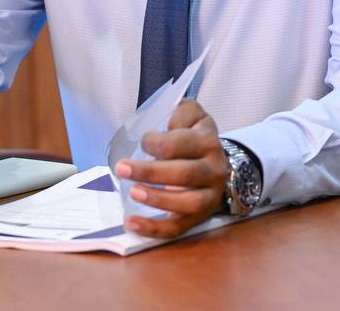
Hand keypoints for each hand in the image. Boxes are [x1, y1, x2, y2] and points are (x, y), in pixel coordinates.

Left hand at [113, 98, 227, 237]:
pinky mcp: (199, 218)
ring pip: (187, 203)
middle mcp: (214, 171)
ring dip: (158, 200)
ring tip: (133, 192)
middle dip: (151, 172)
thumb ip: (181, 110)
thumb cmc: (195, 135)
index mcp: (208, 142)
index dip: (157, 142)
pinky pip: (179, 228)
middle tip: (122, 168)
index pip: (181, 144)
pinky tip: (132, 222)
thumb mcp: (192, 114)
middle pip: (185, 174)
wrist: (217, 162)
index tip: (143, 141)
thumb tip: (168, 124)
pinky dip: (154, 229)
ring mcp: (209, 197)